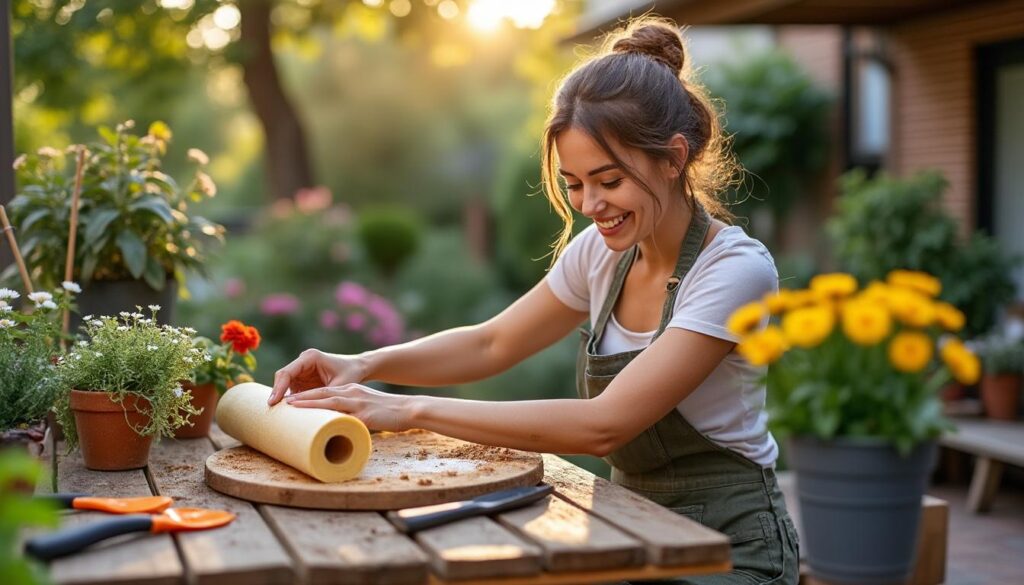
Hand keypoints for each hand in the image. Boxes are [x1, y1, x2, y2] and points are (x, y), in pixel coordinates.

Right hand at [269, 349, 363, 404]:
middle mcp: (303, 361)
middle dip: (276, 393)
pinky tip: (286, 412)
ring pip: (284, 384)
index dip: (278, 387)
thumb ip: (326, 396)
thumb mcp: (340, 386)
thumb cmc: (352, 374)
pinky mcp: (303, 379)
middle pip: (282, 377)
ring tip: (276, 413)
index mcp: (310, 357)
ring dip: (281, 397)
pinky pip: (291, 389)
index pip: (287, 372)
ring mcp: (302, 370)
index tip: (273, 402)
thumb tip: (315, 412)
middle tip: (271, 410)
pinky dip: (289, 399)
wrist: (359, 368)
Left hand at [284, 384, 413, 431]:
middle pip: (323, 392)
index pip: (326, 391)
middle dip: (303, 396)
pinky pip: (342, 416)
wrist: (409, 409)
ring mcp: (358, 403)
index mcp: (353, 391)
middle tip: (285, 401)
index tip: (293, 400)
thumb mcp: (369, 408)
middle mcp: (353, 393)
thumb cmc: (391, 412)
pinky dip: (327, 416)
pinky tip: (316, 420)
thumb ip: (354, 414)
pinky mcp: (364, 414)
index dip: (309, 395)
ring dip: (309, 402)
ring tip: (292, 406)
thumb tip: (340, 427)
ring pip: (328, 400)